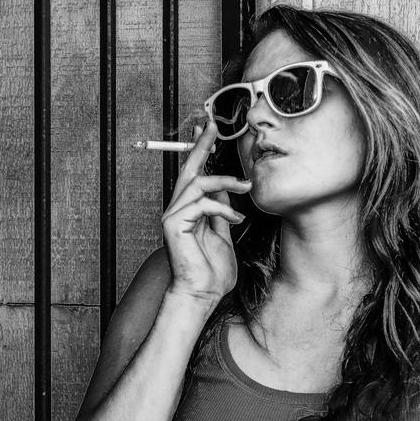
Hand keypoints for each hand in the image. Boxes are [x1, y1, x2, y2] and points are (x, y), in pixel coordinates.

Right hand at [161, 121, 251, 304]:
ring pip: (198, 183)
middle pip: (189, 170)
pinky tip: (237, 220)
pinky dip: (223, 208)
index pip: (194, 175)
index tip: (207, 131)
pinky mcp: (174, 224)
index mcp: (189, 212)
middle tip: (213, 126)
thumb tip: (225, 191)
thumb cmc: (212, 273)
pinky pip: (201, 204)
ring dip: (225, 182)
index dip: (200, 151)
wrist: (202, 294)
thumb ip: (222, 213)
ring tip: (246, 187)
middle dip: (201, 145)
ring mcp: (173, 216)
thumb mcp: (224, 235)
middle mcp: (177, 210)